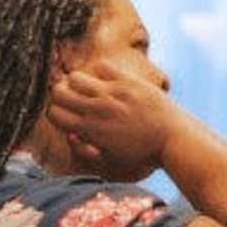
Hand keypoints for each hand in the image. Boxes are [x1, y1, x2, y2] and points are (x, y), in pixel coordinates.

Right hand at [44, 62, 179, 178]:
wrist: (174, 138)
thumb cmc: (142, 154)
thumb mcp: (110, 160)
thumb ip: (85, 150)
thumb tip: (70, 133)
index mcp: (90, 130)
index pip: (53, 113)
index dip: (54, 114)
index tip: (65, 115)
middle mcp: (97, 109)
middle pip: (58, 92)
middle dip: (60, 96)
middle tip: (71, 100)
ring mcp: (112, 93)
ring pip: (75, 76)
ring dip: (76, 82)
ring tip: (87, 89)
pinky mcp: (128, 81)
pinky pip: (102, 66)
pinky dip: (100, 72)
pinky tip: (107, 81)